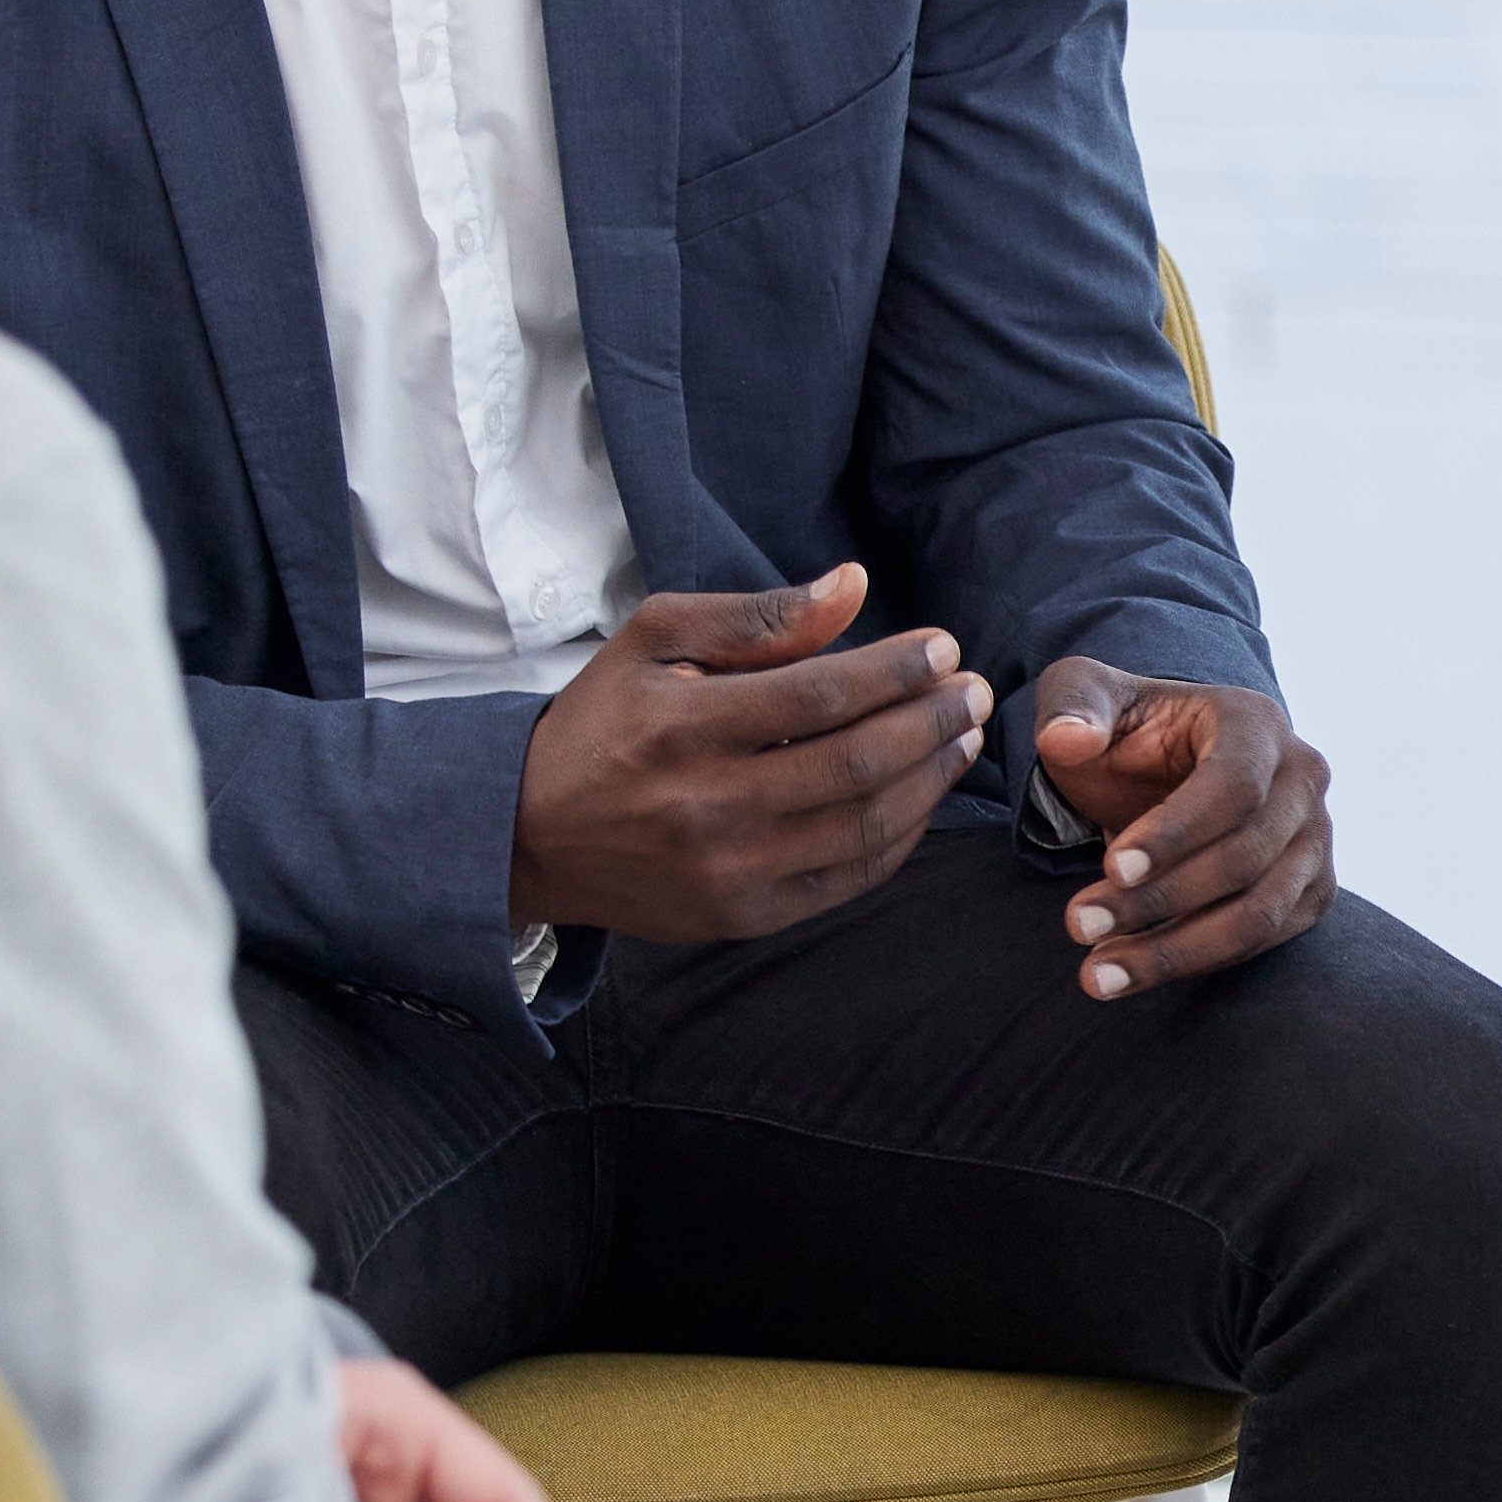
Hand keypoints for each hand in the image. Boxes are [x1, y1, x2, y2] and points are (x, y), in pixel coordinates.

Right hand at [510, 565, 986, 946]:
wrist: (531, 833)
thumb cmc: (602, 721)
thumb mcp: (655, 640)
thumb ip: (759, 617)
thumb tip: (854, 585)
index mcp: (684, 727)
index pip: (820, 696)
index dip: (895, 671)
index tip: (941, 647)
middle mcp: (709, 807)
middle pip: (855, 763)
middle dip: (930, 722)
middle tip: (970, 690)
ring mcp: (730, 872)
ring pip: (864, 826)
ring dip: (929, 779)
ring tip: (960, 738)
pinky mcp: (744, 917)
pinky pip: (848, 880)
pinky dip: (899, 837)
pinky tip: (921, 796)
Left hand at [1022, 659, 1333, 996]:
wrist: (1165, 770)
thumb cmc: (1126, 732)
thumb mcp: (1083, 695)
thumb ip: (1071, 706)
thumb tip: (1066, 739)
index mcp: (1256, 724)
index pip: (1234, 785)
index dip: (1176, 832)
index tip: (1110, 867)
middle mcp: (1302, 780)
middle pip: (1246, 857)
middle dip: (1158, 900)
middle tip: (1079, 925)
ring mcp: (1314, 840)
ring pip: (1258, 914)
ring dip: (1175, 950)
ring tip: (1097, 972)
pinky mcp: (1309, 891)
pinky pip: (1262, 941)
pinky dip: (1196, 961)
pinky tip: (1131, 970)